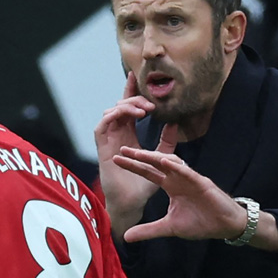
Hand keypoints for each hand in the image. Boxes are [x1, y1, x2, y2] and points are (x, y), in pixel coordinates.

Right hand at [94, 72, 176, 237]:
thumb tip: (175, 121)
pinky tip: (131, 115)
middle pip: (121, 104)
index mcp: (128, 133)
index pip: (129, 107)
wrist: (132, 202)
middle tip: (151, 104)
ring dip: (128, 105)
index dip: (131, 90)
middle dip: (135, 98)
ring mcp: (108, 139)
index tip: (136, 75)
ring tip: (145, 110)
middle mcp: (117, 133)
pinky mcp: (102, 146)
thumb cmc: (144, 184)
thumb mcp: (161, 157)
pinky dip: (116, 114)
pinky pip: (103, 123)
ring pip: (112, 110)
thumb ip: (167, 141)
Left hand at [112, 146, 246, 242]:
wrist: (224, 226)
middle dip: (139, 156)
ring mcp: (190, 178)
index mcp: (170, 186)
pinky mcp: (202, 182)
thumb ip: (148, 230)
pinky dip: (176, 167)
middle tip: (122, 149)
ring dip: (155, 157)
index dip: (133, 166)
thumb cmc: (200, 222)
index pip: (147, 173)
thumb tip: (125, 236)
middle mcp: (178, 178)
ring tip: (138, 152)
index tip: (116, 159)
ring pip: (170, 163)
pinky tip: (164, 162)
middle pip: (155, 164)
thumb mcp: (168, 227)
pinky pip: (187, 172)